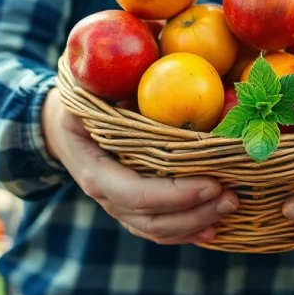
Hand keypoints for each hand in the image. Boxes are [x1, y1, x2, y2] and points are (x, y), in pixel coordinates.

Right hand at [40, 88, 237, 244]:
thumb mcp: (88, 90)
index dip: (176, 194)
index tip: (213, 183)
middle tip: (232, 197)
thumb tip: (160, 62)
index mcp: (95, 170)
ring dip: (195, 224)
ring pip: (156, 230)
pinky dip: (186, 232)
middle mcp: (105, 196)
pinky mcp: (130, 209)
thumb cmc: (81, 101)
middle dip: (195, 212)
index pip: (137, 194)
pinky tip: (213, 228)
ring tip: (229, 207)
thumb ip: (116, 87)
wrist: (61, 127)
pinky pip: (158, 230)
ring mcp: (117, 207)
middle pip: (152, 219)